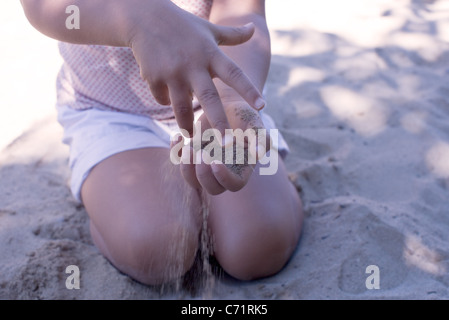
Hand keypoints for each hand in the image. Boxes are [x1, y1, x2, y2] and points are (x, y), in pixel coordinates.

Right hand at [128, 0, 264, 136]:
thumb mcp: (209, 29)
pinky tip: (167, 99)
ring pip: (181, 108)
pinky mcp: (154, 77)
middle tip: (226, 146)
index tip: (262, 106)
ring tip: (190, 137)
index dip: (249, 90)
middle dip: (219, 124)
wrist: (145, 18)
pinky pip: (162, 99)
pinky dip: (166, 102)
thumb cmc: (183, 25)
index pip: (234, 74)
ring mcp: (172, 72)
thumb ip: (233, 34)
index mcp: (211, 54)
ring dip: (186, 125)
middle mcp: (193, 65)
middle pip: (209, 99)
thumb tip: (253, 27)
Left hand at [172, 100, 269, 194]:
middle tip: (200, 154)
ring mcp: (206, 166)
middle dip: (203, 175)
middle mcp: (224, 171)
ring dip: (187, 169)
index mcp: (242, 167)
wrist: (225, 104)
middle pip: (213, 189)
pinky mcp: (192, 157)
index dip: (224, 178)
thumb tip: (259, 153)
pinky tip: (178, 137)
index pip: (234, 184)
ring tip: (188, 147)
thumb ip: (260, 137)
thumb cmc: (244, 114)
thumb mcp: (254, 122)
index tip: (214, 161)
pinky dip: (175, 153)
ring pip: (193, 181)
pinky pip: (180, 164)